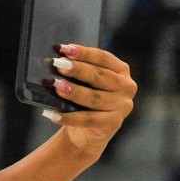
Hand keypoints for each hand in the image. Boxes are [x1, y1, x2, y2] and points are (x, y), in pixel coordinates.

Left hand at [46, 44, 136, 158]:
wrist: (86, 131)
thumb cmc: (83, 100)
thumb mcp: (84, 82)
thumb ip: (76, 71)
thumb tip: (55, 61)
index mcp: (121, 70)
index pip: (103, 58)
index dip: (84, 53)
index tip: (64, 49)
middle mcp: (126, 86)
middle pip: (100, 76)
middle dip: (78, 69)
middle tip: (58, 65)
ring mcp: (122, 106)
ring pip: (95, 98)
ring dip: (74, 91)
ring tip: (55, 86)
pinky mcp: (114, 123)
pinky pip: (88, 119)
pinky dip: (69, 117)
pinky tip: (53, 114)